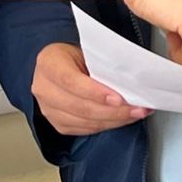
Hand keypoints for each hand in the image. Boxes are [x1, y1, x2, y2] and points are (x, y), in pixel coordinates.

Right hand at [32, 43, 150, 135]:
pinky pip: (86, 130)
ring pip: (86, 122)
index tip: (118, 98)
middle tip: (137, 108)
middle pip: (80, 107)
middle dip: (113, 111)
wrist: (57, 64)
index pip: (71, 81)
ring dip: (115, 120)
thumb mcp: (83, 50)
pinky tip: (121, 118)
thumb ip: (99, 65)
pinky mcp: (58, 124)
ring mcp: (48, 109)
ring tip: (135, 113)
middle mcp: (44, 88)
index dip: (96, 92)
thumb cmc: (72, 55)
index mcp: (48, 63)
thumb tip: (127, 82)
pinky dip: (107, 125)